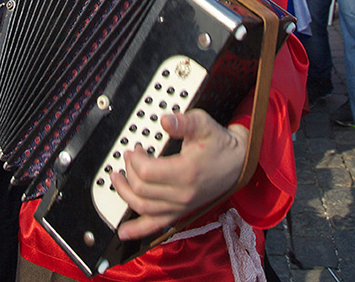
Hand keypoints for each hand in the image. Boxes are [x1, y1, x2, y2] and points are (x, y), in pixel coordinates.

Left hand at [112, 111, 248, 240]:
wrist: (237, 163)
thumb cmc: (219, 144)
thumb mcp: (204, 124)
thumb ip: (184, 122)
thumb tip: (166, 121)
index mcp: (186, 172)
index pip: (147, 172)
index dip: (135, 159)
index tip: (136, 148)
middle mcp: (182, 194)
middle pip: (142, 189)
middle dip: (128, 171)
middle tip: (128, 156)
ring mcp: (180, 207)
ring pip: (143, 208)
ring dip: (125, 194)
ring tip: (117, 179)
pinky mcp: (180, 213)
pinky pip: (155, 226)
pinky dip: (137, 230)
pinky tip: (123, 232)